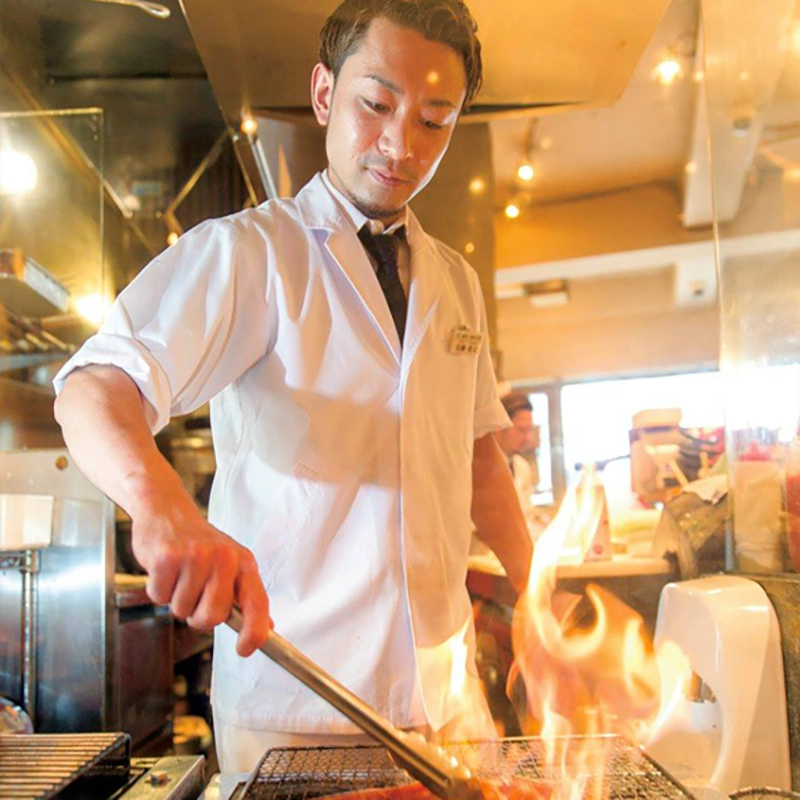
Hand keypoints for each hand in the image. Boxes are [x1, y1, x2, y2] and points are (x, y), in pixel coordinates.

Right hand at [131, 499, 271, 656]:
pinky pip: (160, 597)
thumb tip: (265, 629)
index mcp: (244, 562)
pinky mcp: (167, 556)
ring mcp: (196, 556)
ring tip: (180, 576)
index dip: (254, 632)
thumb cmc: (200, 544)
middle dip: (198, 616)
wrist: (168, 512)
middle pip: (212, 616)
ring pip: (182, 610)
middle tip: (194, 596)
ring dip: (176, 600)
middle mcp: (224, 558)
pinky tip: (165, 570)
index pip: (257, 603)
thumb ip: (245, 597)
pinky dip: (158, 590)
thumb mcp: (231, 564)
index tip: (245, 649)